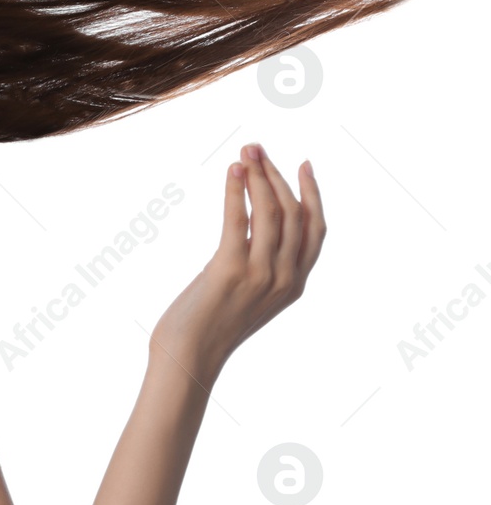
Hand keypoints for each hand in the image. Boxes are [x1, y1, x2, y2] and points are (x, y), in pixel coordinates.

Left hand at [151, 143, 325, 378]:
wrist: (188, 356)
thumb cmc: (210, 324)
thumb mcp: (249, 294)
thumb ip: (260, 265)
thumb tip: (250, 227)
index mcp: (294, 284)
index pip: (316, 229)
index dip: (312, 194)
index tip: (302, 164)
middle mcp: (284, 278)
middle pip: (293, 213)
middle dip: (277, 175)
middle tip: (259, 148)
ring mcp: (260, 275)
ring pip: (269, 212)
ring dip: (258, 176)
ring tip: (246, 151)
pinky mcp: (231, 271)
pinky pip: (237, 220)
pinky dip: (235, 191)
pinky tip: (232, 171)